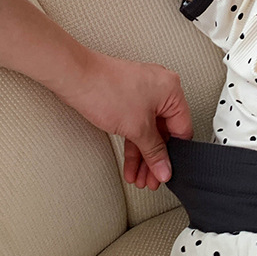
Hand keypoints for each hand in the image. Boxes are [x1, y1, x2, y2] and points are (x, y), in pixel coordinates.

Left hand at [48, 48, 192, 190]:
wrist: (74, 77)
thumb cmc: (104, 89)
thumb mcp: (138, 129)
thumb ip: (154, 152)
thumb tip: (164, 167)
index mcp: (172, 90)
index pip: (182, 130)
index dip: (174, 154)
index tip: (166, 171)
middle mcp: (160, 88)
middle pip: (164, 132)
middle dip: (155, 158)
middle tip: (151, 178)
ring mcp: (143, 92)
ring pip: (148, 131)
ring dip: (143, 155)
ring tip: (139, 175)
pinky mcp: (128, 97)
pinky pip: (137, 124)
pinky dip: (134, 142)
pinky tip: (131, 162)